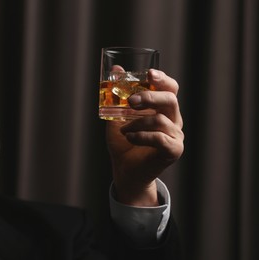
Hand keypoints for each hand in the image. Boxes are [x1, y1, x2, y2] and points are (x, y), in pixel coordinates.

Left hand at [106, 69, 183, 205]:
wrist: (125, 169)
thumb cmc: (124, 142)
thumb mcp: (117, 116)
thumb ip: (117, 95)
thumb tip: (116, 69)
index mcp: (163, 109)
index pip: (170, 88)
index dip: (163, 79)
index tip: (149, 74)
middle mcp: (173, 120)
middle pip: (170, 100)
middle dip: (150, 97)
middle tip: (131, 101)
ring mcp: (175, 135)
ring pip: (160, 120)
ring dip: (137, 123)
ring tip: (124, 130)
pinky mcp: (173, 150)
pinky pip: (159, 138)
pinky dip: (141, 136)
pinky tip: (129, 137)